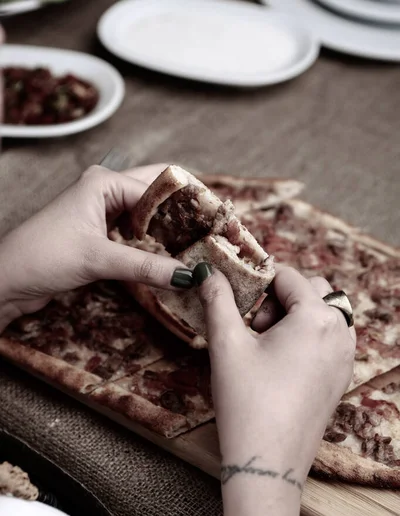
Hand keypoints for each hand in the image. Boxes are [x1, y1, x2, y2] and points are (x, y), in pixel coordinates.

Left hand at [0, 164, 192, 331]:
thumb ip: (146, 266)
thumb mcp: (98, 259)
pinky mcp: (100, 235)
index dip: (187, 208)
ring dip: (169, 230)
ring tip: (198, 246)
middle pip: (156, 196)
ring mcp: (102, 213)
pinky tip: (170, 257)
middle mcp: (105, 191)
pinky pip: (136, 235)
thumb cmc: (41, 256)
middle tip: (211, 232)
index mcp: (104, 182)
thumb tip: (188, 276)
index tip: (213, 226)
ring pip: (148, 216)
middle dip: (182, 213)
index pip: (158, 190)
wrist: (7, 280)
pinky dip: (154, 244)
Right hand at [197, 263, 354, 479]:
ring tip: (263, 346)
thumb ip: (217, 300)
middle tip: (251, 327)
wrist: (268, 464)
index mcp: (317, 317)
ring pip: (321, 315)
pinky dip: (304, 338)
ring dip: (292, 317)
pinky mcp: (340, 379)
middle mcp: (340, 333)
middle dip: (278, 300)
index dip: (257, 282)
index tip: (236, 300)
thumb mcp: (226, 343)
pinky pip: (327, 340)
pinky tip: (277, 364)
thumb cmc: (247, 402)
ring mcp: (344, 358)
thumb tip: (208, 272)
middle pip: (310, 291)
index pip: (288, 276)